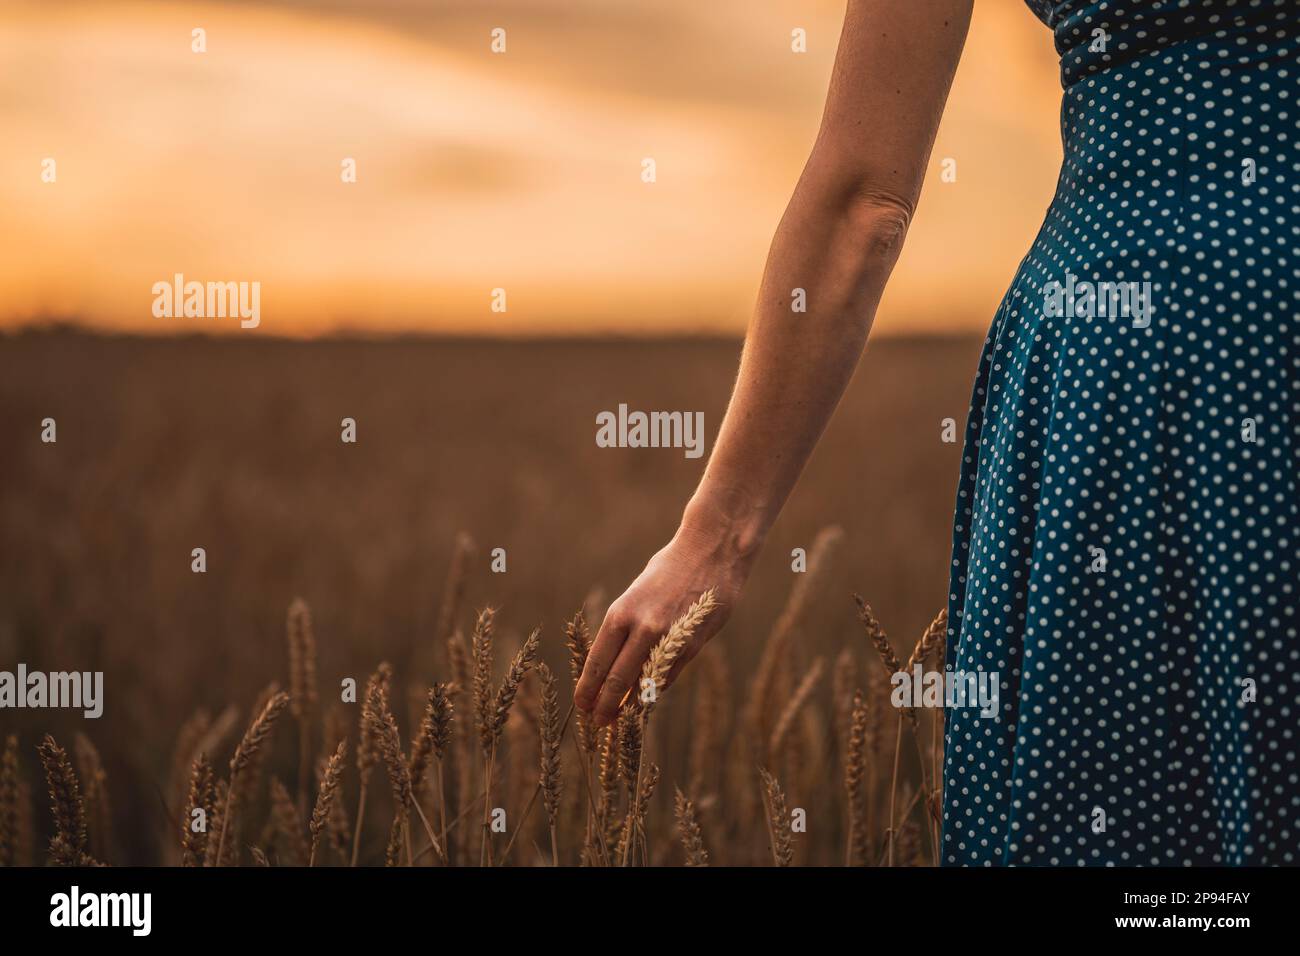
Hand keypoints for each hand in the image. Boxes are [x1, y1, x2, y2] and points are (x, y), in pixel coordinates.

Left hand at [575, 524, 748, 725]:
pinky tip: (646, 697)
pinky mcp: (693, 646)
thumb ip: (627, 626)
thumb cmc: (670, 569)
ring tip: (620, 717)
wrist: (712, 551)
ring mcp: (670, 640)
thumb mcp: (637, 592)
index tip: (582, 706)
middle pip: (617, 680)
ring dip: (631, 704)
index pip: (598, 662)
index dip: (588, 689)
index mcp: (622, 612)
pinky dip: (655, 689)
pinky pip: (669, 676)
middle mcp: (643, 629)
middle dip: (604, 706)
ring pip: (645, 684)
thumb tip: (615, 660)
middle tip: (597, 723)